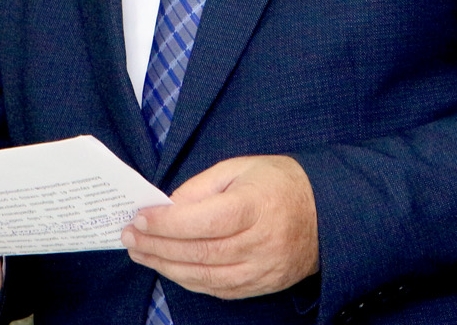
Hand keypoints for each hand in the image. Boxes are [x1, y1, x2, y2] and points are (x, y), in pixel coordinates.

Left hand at [121, 154, 317, 299]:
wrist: (326, 213)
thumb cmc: (279, 183)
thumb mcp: (240, 168)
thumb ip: (201, 187)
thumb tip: (167, 207)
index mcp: (256, 205)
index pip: (204, 220)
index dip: (167, 223)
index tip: (140, 217)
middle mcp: (261, 241)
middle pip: (200, 252)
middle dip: (157, 245)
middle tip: (130, 237)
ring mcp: (263, 268)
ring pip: (205, 276)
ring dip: (166, 266)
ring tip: (141, 253)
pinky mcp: (263, 285)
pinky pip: (219, 289)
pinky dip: (189, 280)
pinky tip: (170, 267)